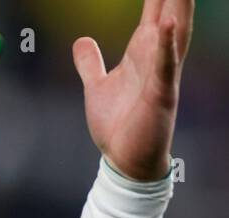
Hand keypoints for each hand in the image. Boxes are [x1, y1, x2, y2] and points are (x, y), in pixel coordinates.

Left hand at [74, 0, 193, 181]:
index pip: (155, 9)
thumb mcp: (97, 86)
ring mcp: (162, 76)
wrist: (123, 160)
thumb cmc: (117, 124)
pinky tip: (166, 26)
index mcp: (144, 51)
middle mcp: (157, 57)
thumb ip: (90, 63)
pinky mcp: (160, 97)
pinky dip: (164, 47)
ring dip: (178, 7)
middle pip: (170, 12)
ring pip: (174, 33)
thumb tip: (81, 40)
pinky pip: (164, 68)